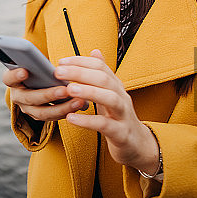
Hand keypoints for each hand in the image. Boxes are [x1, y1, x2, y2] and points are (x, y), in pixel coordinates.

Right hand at [3, 67, 88, 121]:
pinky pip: (52, 117)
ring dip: (62, 107)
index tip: (25, 71)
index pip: (8, 78)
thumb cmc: (38, 68)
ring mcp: (27, 108)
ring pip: (42, 112)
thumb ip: (41, 61)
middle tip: (64, 90)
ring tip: (78, 101)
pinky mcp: (39, 116)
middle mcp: (17, 96)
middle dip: (48, 95)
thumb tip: (62, 61)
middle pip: (30, 98)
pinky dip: (66, 111)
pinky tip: (80, 105)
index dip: (15, 75)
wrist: (38, 81)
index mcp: (13, 80)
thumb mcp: (36, 63)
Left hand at [54, 49, 159, 173]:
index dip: (81, 62)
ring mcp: (123, 115)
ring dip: (89, 91)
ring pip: (110, 98)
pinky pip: (105, 125)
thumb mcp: (110, 94)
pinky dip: (87, 121)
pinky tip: (71, 118)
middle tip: (58, 72)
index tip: (61, 62)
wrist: (138, 146)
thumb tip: (95, 51)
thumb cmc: (118, 118)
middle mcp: (122, 97)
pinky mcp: (121, 134)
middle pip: (104, 79)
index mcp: (116, 87)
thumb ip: (101, 75)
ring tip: (69, 89)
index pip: (100, 67)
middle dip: (80, 72)